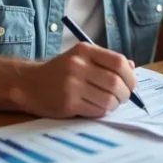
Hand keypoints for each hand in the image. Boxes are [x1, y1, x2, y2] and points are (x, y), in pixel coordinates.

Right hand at [13, 43, 136, 118]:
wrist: (30, 83)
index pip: (118, 62)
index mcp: (84, 50)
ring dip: (114, 105)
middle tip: (124, 98)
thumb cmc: (61, 71)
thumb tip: (133, 68)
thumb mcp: (82, 58)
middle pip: (115, 82)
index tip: (131, 84)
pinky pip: (96, 110)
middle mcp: (78, 65)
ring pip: (108, 99)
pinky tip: (96, 107)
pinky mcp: (68, 102)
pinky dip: (101, 112)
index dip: (130, 76)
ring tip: (109, 103)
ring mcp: (72, 84)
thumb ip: (106, 62)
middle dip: (125, 94)